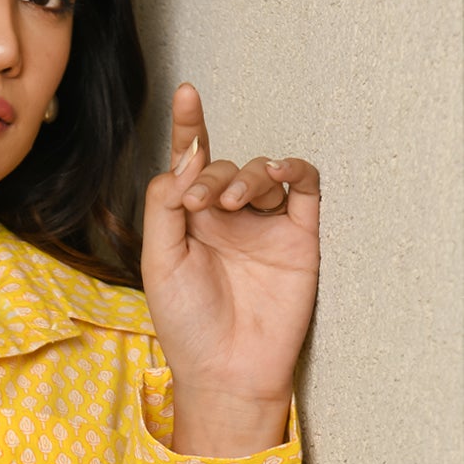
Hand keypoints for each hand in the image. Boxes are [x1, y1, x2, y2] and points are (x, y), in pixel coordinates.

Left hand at [141, 81, 319, 453]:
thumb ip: (165, 204)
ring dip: (246, 176)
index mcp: (189, 222)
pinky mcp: (300, 238)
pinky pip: (304, 188)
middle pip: (223, 167)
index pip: (190, 164)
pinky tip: (276, 173)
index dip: (189, 127)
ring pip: (262, 173)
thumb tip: (188, 157)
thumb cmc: (186, 324)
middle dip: (212, 175)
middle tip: (202, 206)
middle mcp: (228, 219)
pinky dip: (293, 171)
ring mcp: (265, 227)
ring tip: (232, 202)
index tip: (186, 93)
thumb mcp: (159, 261)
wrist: (226, 370)